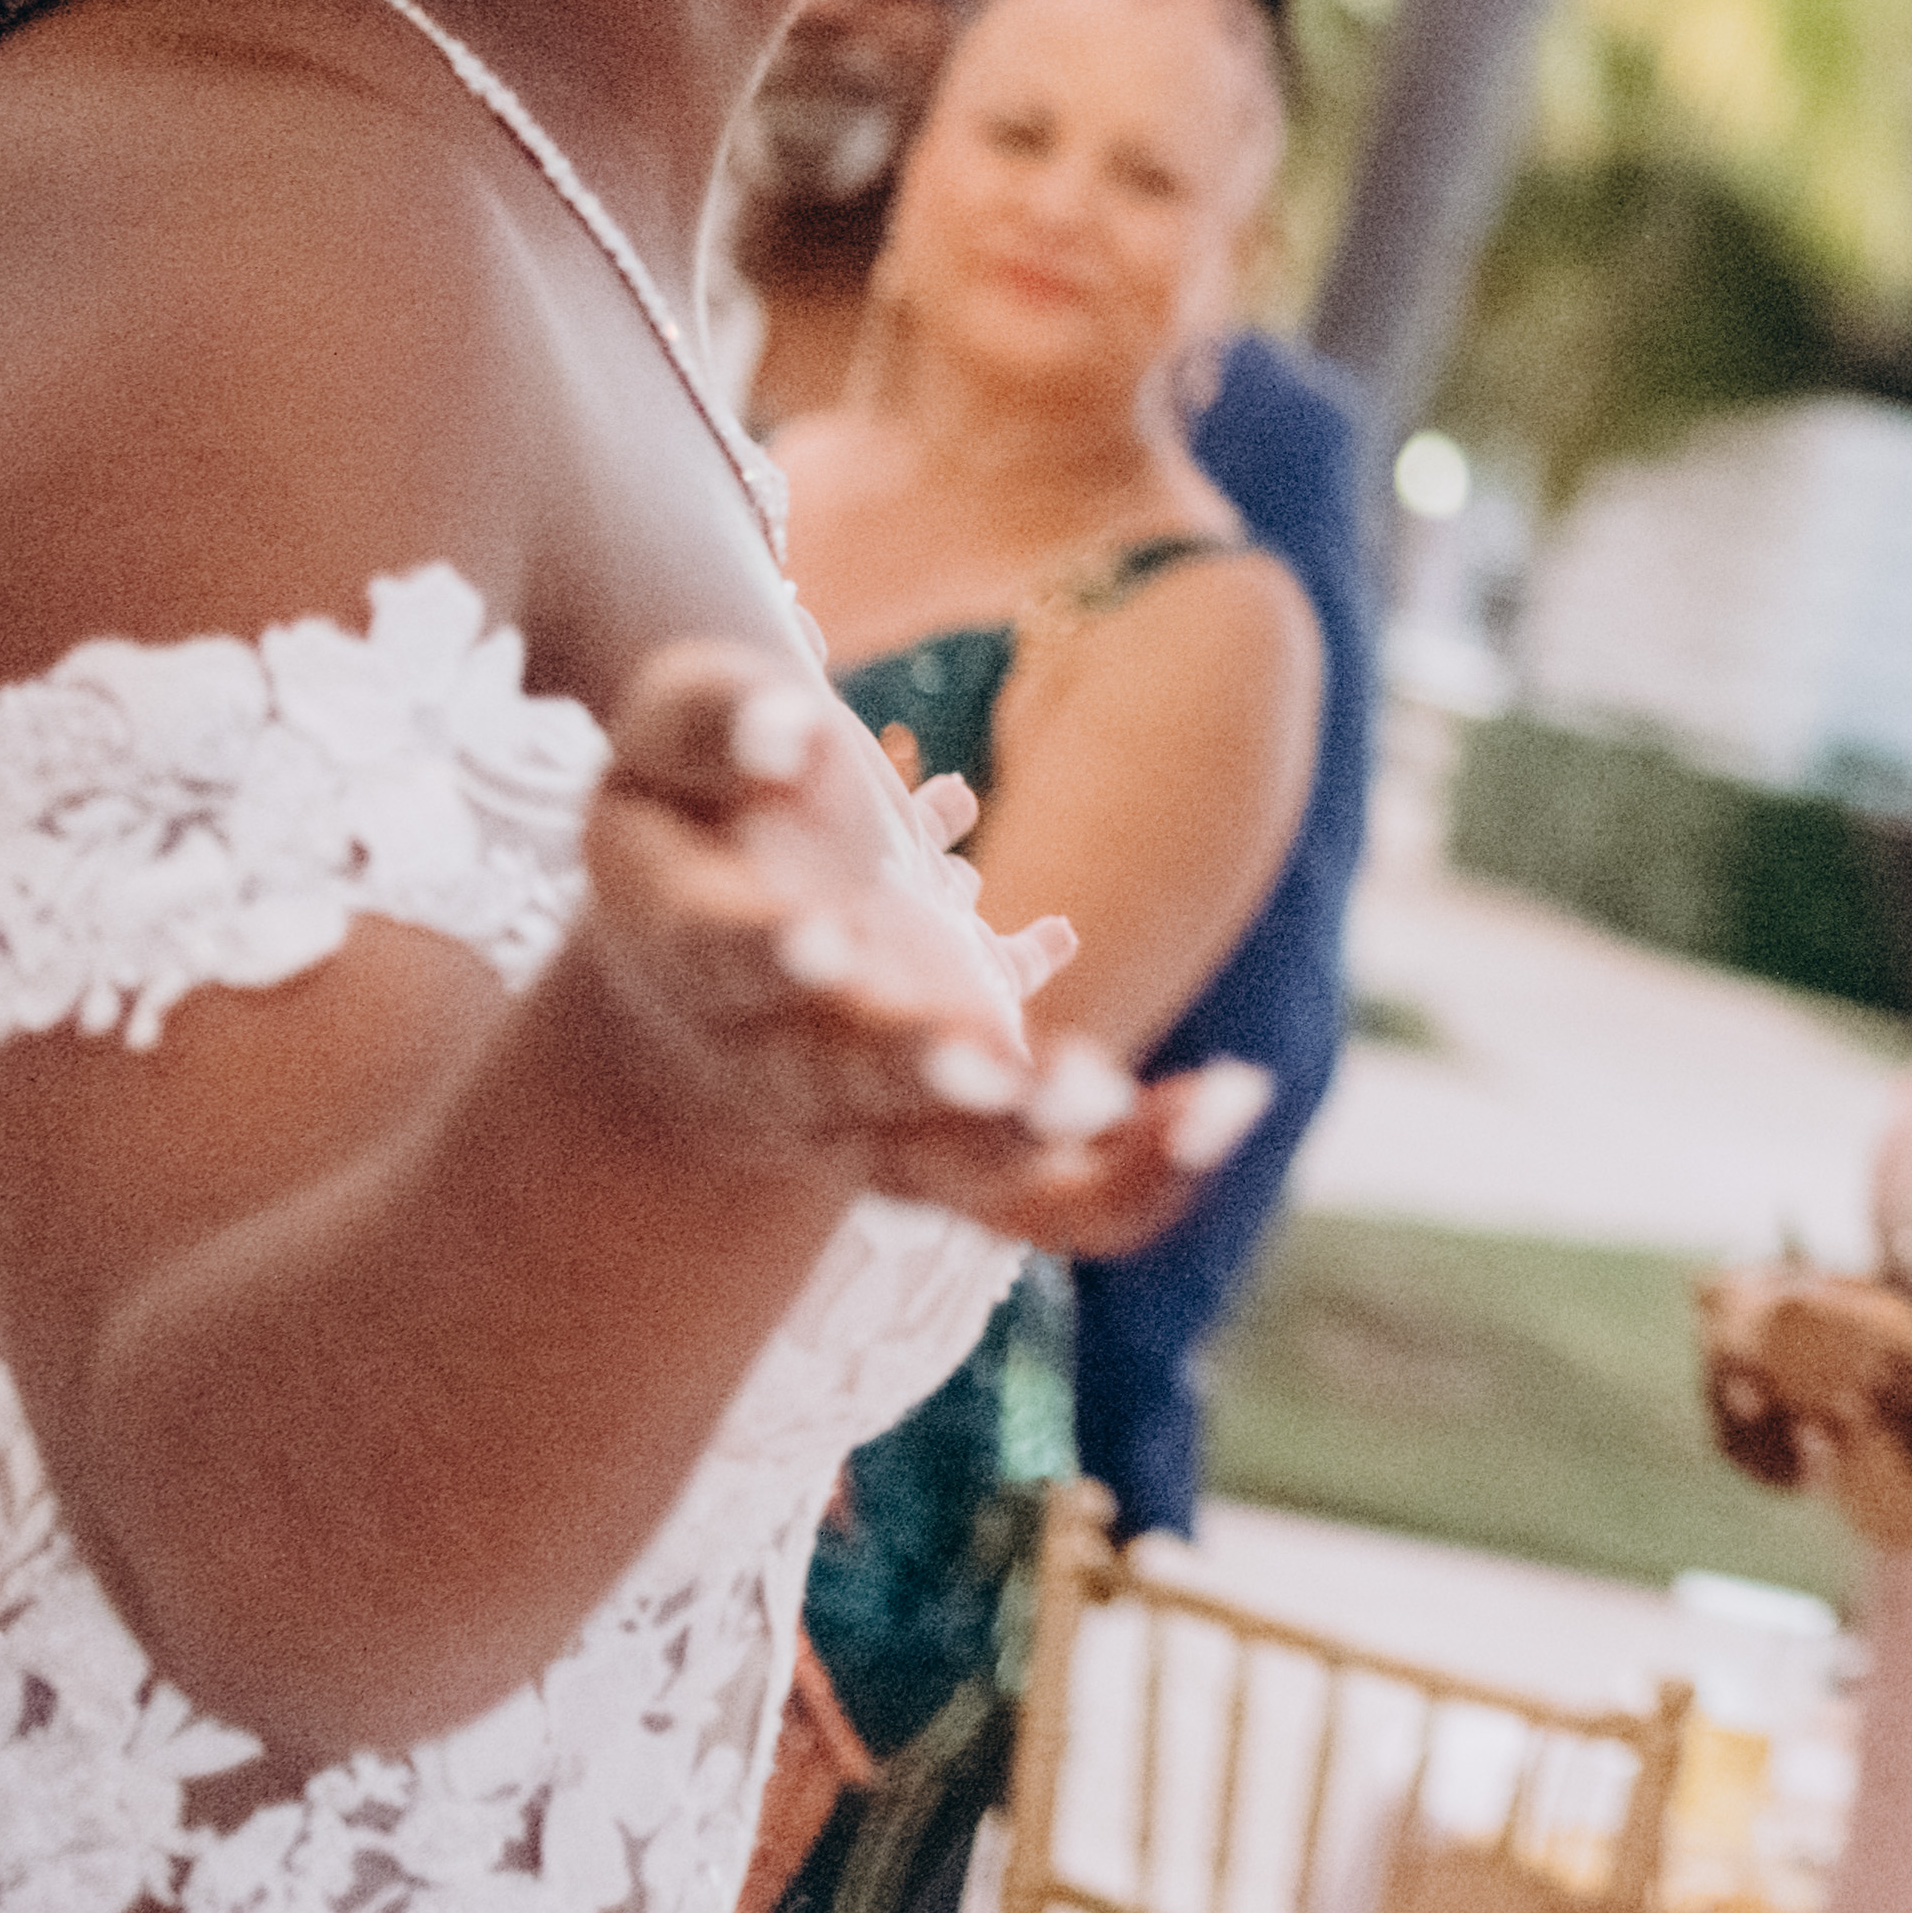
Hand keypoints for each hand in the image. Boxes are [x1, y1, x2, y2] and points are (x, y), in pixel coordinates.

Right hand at [561, 641, 1269, 1248]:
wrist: (717, 938)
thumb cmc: (706, 801)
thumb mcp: (681, 732)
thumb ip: (716, 717)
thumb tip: (797, 734)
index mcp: (686, 943)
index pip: (716, 952)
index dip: (762, 949)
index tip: (821, 932)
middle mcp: (768, 1055)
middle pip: (834, 1083)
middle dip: (909, 1067)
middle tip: (978, 1055)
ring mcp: (864, 1118)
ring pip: (940, 1161)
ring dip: (1021, 1131)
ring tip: (1101, 1095)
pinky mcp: (954, 1143)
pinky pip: (1046, 1195)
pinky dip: (1134, 1171)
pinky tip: (1230, 1103)